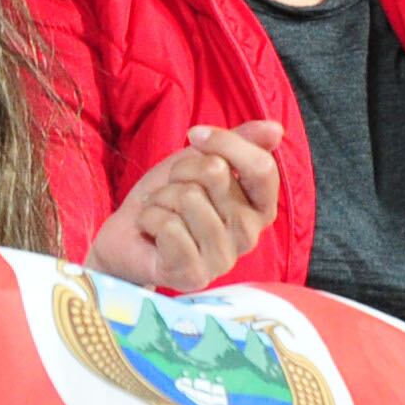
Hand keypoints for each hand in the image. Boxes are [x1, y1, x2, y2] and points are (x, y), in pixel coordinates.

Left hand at [84, 122, 286, 292]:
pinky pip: (169, 225)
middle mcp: (249, 235)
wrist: (128, 236)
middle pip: (216, 174)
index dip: (225, 142)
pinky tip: (151, 232)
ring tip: (161, 211)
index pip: (262, 168)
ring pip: (188, 198)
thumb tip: (276, 129)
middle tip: (172, 188)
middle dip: (181, 171)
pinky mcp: (194, 275)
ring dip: (162, 197)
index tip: (194, 135)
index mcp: (259, 208)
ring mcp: (223, 259)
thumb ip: (240, 143)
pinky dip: (150, 218)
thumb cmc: (170, 197)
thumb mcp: (202, 161)